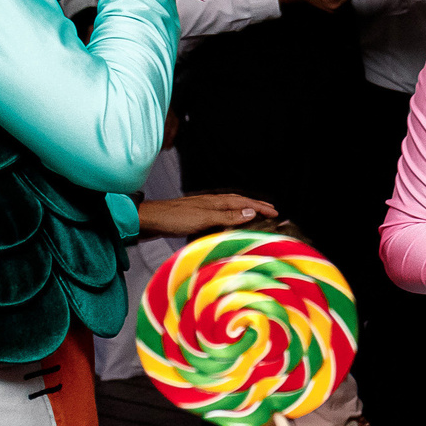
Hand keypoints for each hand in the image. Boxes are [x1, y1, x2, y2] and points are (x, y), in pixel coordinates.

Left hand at [136, 192, 276, 239]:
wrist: (149, 220)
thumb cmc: (174, 218)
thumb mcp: (204, 218)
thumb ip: (227, 216)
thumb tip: (250, 212)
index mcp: (215, 202)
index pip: (244, 203)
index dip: (260, 207)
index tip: (276, 212)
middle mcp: (211, 203)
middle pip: (238, 203)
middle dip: (255, 206)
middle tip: (271, 211)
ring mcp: (203, 209)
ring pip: (230, 209)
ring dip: (244, 211)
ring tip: (255, 217)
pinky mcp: (196, 217)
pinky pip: (220, 216)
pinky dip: (230, 219)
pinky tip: (229, 224)